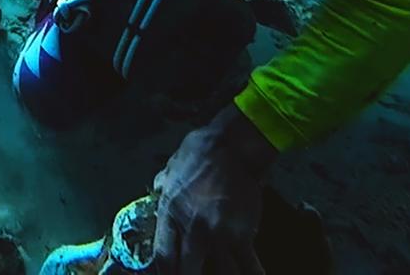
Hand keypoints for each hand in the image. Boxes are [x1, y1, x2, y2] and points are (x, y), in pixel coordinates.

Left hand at [153, 106, 275, 273]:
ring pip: (219, 273)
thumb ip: (163, 183)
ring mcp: (218, 234)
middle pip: (186, 271)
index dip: (164, 272)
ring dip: (219, 274)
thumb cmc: (200, 151)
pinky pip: (248, 266)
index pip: (162, 254)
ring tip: (220, 271)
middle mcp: (191, 228)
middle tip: (191, 274)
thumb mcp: (172, 166)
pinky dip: (252, 274)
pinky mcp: (242, 235)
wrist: (232, 146)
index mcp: (170, 211)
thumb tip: (157, 189)